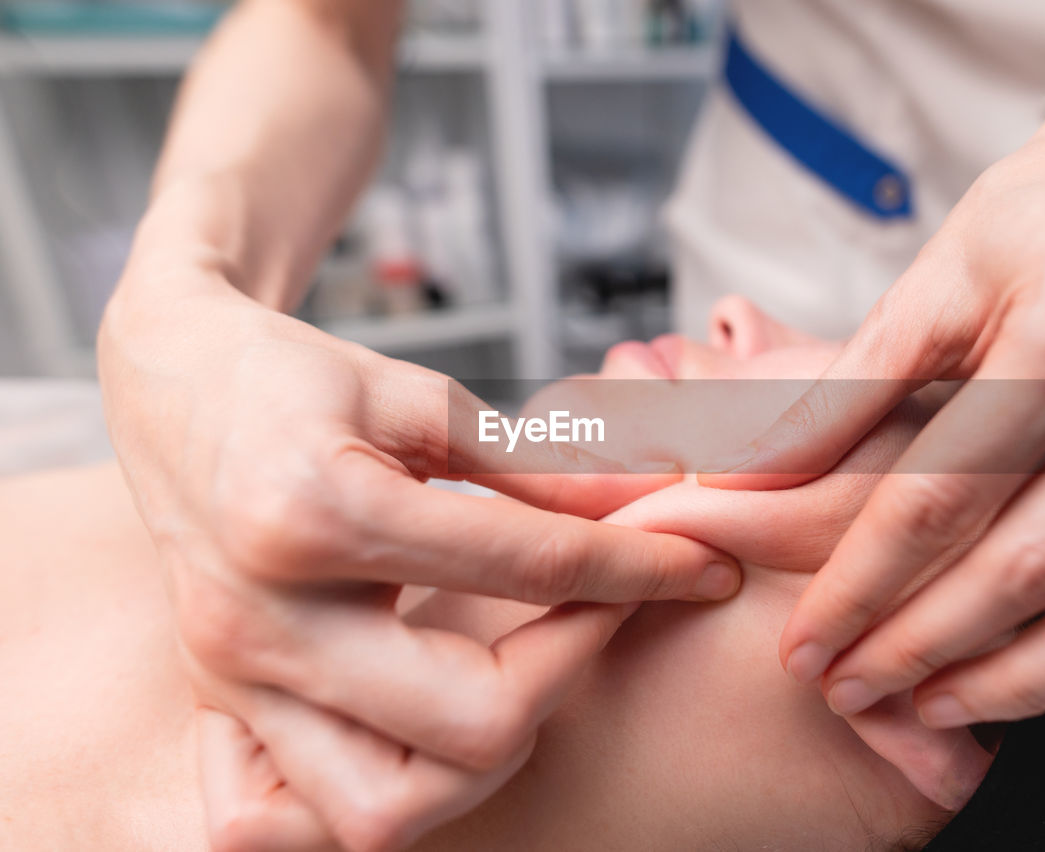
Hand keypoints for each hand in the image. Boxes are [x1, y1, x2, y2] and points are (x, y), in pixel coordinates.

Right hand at [99, 263, 738, 850]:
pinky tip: (418, 732)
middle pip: (469, 726)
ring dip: (483, 757)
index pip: (527, 567)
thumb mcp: (418, 396)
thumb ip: (534, 464)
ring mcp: (231, 676)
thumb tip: (646, 503)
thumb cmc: (293, 375)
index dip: (638, 565)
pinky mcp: (216, 702)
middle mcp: (262, 618)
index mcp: (315, 514)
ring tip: (522, 671)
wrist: (169, 382)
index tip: (701, 562)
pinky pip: (284, 819)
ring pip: (383, 811)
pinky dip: (374, 794)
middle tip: (604, 608)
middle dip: (571, 669)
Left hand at [701, 108, 1044, 740]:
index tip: (805, 643)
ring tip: (939, 708)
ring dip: (1033, 676)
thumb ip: (840, 394)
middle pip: (1038, 556)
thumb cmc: (1036, 219)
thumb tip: (740, 485)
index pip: (948, 490)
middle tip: (848, 687)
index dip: (863, 581)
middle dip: (928, 641)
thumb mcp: (930, 282)